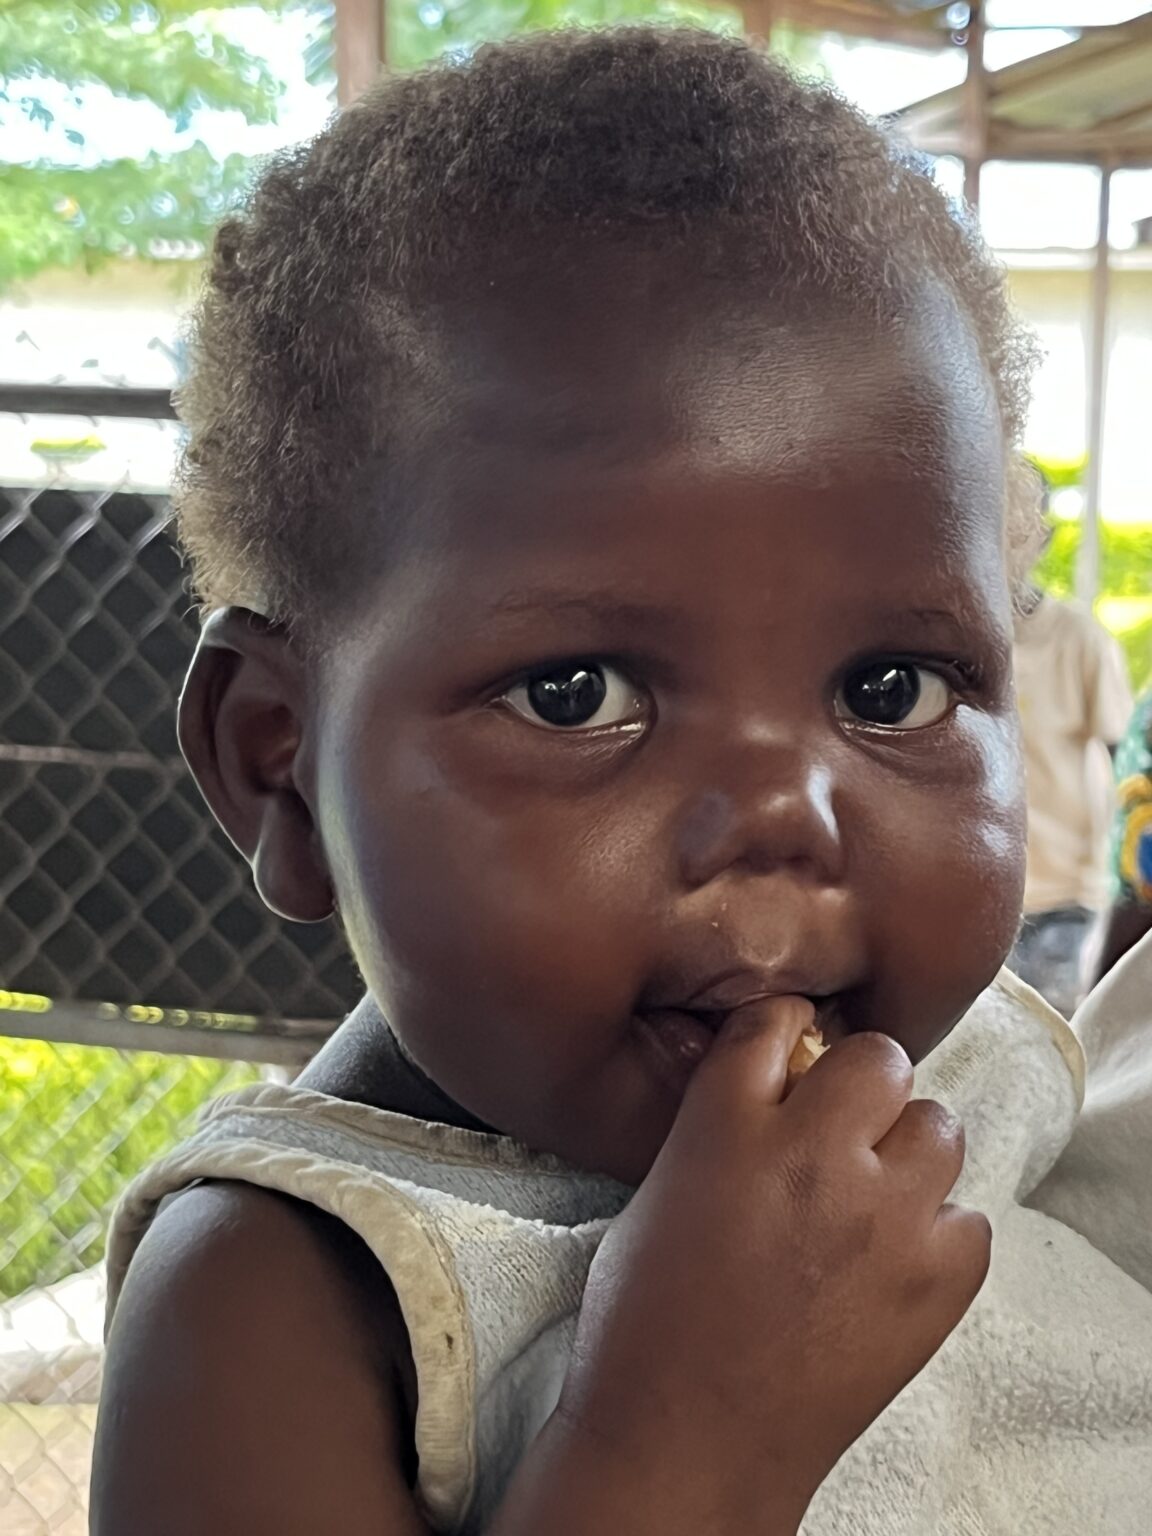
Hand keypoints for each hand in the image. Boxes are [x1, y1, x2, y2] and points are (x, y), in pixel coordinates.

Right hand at [557, 997, 990, 1527]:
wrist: (684, 1443)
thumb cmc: (645, 1321)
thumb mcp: (657, 1190)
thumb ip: (720, 1124)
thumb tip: (776, 1092)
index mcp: (725, 1122)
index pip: (778, 1021)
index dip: (788, 1032)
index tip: (794, 1054)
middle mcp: (811, 1152)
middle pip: (879, 1057)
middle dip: (864, 1086)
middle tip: (844, 1130)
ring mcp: (881, 1217)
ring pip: (940, 1127)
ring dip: (908, 1152)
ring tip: (875, 1198)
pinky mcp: (933, 1283)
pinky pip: (970, 1221)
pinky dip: (939, 1235)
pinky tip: (894, 1263)